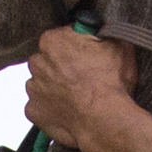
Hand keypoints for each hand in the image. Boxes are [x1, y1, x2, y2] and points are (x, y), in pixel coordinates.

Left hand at [24, 25, 133, 147]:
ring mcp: (34, 88)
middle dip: (61, 66)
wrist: (105, 121)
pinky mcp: (33, 110)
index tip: (85, 55)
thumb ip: (103, 33)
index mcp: (53, 41)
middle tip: (82, 77)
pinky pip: (40, 106)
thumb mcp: (117, 46)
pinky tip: (69, 109)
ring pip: (42, 83)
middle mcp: (38, 62)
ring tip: (77, 96)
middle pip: (47, 60)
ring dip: (55, 87)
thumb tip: (100, 30)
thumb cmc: (110, 84)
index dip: (75, 46)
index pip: (60, 37)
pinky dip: (51, 108)